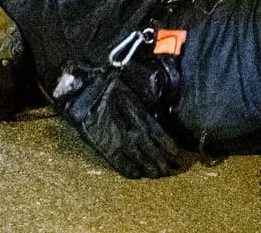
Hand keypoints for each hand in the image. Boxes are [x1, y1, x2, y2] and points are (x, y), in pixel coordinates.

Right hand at [51, 63, 184, 178]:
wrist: (84, 90)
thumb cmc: (107, 86)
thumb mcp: (132, 91)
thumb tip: (158, 113)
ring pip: (140, 159)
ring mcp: (119, 140)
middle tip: (171, 169)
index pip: (160, 135)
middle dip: (163, 161)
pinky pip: (121, 163)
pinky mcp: (105, 147)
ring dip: (150, 168)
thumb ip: (145, 105)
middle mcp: (133, 129)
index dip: (169, 147)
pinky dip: (130, 170)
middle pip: (153, 150)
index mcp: (140, 114)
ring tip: (158, 174)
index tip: (177, 155)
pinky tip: (137, 174)